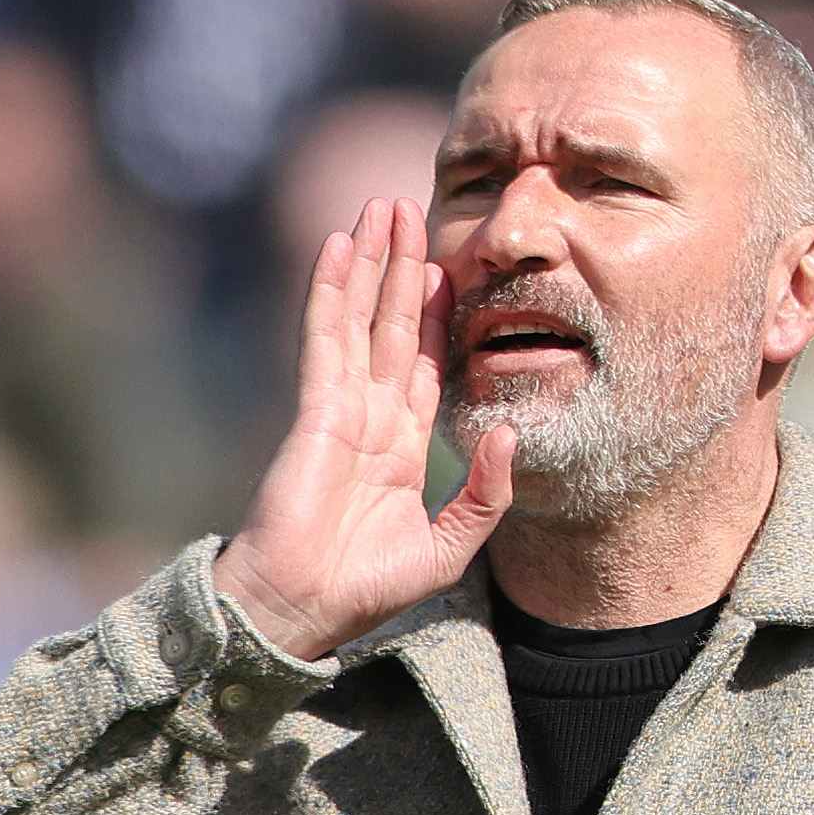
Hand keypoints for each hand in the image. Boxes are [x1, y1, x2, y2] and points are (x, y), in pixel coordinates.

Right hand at [212, 195, 513, 660]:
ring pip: (360, 317)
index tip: (449, 268)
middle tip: (410, 210)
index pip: (422, 364)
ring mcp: (339, 408)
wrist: (302, 608)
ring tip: (381, 207)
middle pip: (391, 325)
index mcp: (401, 448)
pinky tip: (340, 245)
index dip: (437, 316)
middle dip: (403, 268)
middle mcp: (370, 418)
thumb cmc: (366, 589)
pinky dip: (333, 290)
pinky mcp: (314, 409)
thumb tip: (511, 434)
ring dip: (371, 261)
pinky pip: (326, 337)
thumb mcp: (447, 548)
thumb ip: (484, 494)